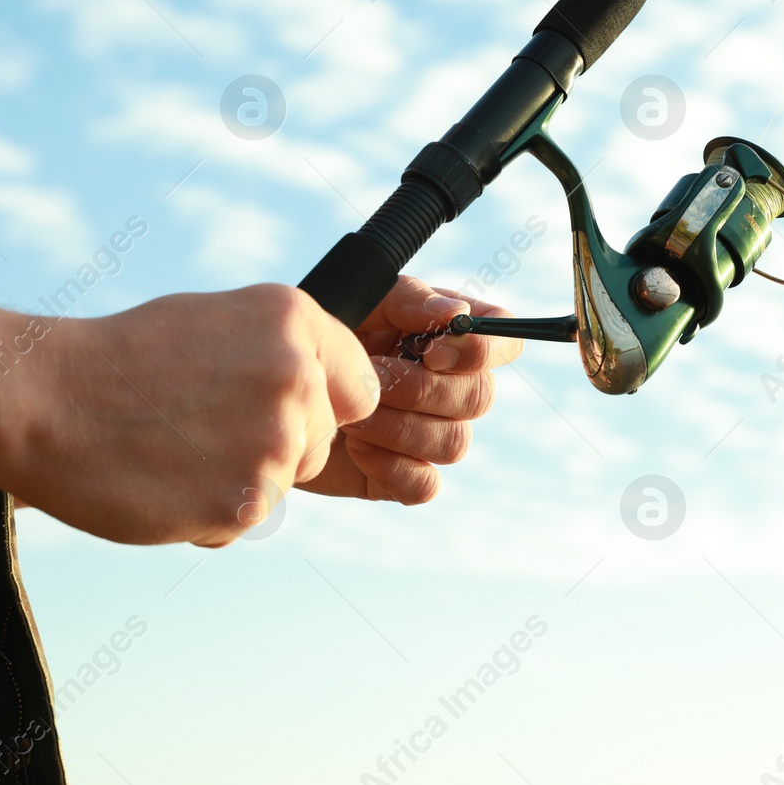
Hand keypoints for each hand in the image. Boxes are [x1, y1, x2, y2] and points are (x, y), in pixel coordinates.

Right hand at [3, 284, 379, 546]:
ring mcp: (274, 442)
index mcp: (293, 320)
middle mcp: (296, 376)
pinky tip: (165, 481)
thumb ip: (282, 351)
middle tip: (202, 428)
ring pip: (285, 481)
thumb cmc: (122, 359)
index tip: (281, 408)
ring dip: (241, 480)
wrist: (44, 402)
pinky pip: (246, 520)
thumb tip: (330, 388)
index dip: (322, 404)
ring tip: (177, 451)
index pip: (360, 386)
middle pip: (324, 441)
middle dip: (277, 445)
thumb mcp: (215, 320)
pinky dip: (210, 512)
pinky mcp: (245, 502)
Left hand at [298, 276, 522, 504]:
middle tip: (372, 377)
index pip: (505, 342)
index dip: (481, 350)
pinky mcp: (403, 476)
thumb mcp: (364, 301)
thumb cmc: (329, 332)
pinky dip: (391, 467)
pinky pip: (425, 484)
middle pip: (480, 397)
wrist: (278, 386)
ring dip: (400, 426)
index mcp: (453, 339)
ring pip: (454, 443)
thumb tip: (457, 315)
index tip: (431, 350)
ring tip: (354, 411)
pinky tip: (356, 447)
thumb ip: (409, 300)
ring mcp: (430, 435)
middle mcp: (452, 388)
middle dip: (422, 389)